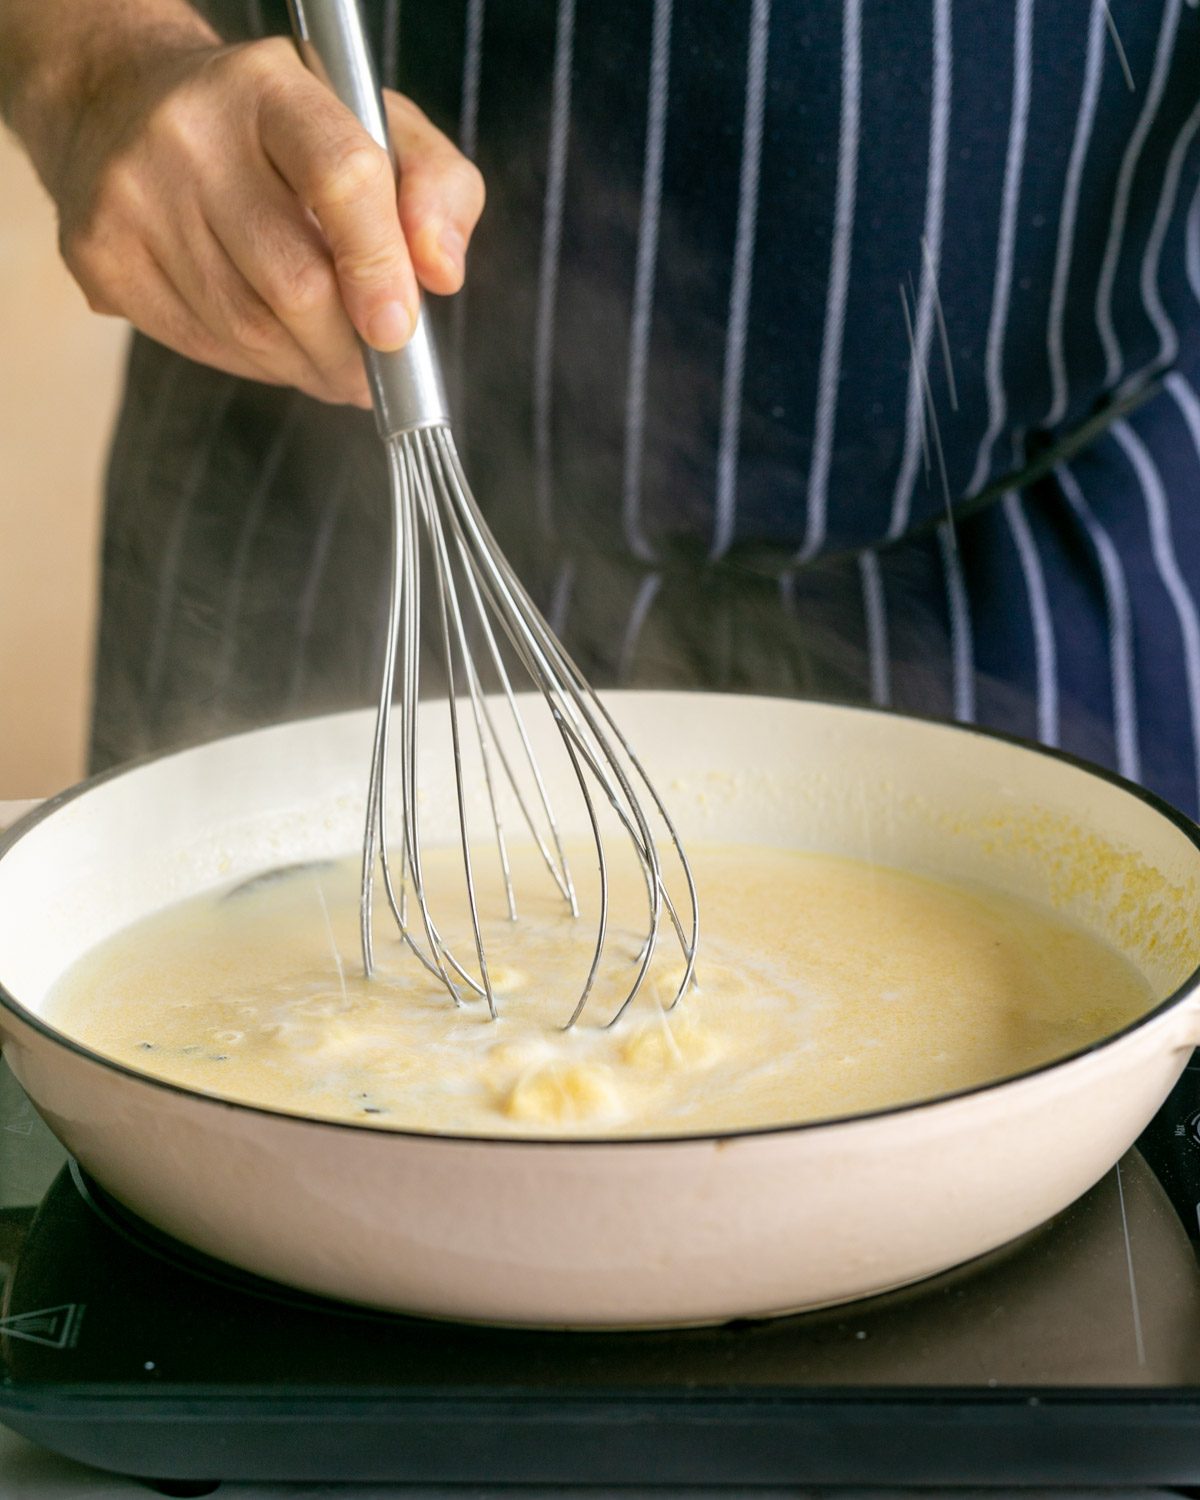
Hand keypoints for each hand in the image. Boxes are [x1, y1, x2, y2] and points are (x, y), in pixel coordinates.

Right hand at [22, 23, 484, 407]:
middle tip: (376, 371)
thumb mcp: (373, 124)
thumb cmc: (273, 128)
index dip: (379, 266)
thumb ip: (437, 187)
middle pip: (295, 280)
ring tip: (332, 363)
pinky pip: (203, 343)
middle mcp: (189, 131)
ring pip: (249, 328)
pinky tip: (273, 346)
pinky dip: (255, 364)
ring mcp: (134, 195)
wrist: (121, 104)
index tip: (399, 329)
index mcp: (270, 86)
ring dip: (307, 366)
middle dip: (349, 347)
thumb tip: (441, 273)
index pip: (342, 177)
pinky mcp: (101, 255)